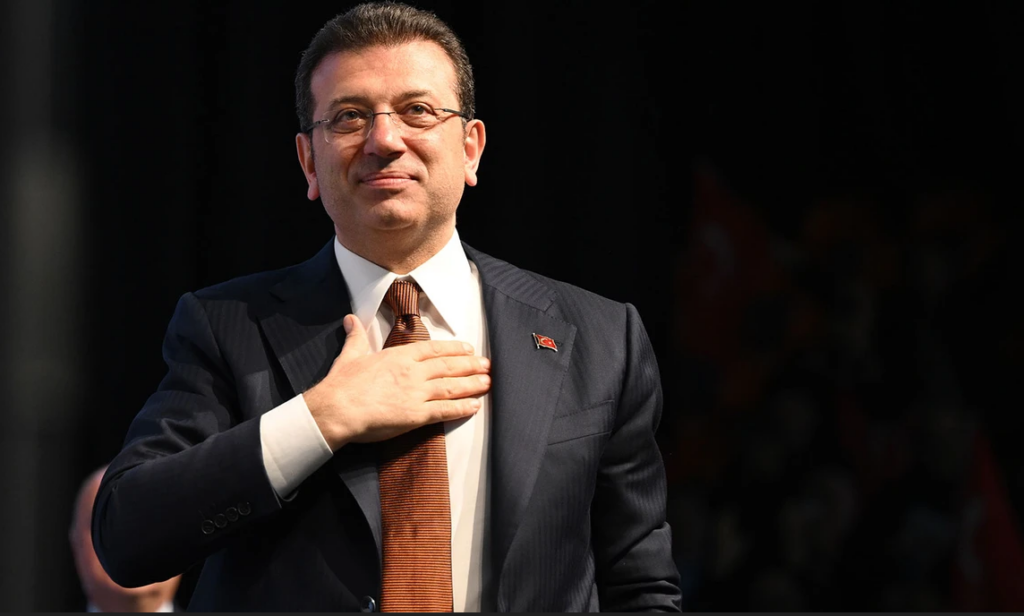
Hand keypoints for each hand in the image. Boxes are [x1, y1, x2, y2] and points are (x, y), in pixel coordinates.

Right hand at [303, 314, 490, 450]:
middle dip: (470, 365)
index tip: (468, 349)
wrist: (337, 409)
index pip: (433, 349)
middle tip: (487, 365)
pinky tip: (474, 406)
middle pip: (448, 366)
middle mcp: (412, 372)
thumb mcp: (350, 354)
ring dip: (472, 384)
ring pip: (451, 386)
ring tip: (487, 382)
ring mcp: (416, 393)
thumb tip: (350, 320)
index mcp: (399, 356)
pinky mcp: (416, 416)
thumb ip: (356, 337)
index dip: (454, 349)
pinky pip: (444, 411)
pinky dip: (462, 408)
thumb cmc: (342, 384)